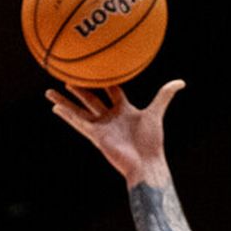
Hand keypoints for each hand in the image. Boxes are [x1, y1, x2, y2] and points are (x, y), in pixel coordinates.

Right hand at [46, 81, 184, 181]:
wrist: (146, 162)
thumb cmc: (152, 141)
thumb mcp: (156, 112)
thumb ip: (165, 95)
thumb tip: (181, 82)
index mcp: (124, 110)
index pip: (112, 91)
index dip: (105, 81)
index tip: (96, 68)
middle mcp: (110, 117)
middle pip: (91, 99)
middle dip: (79, 89)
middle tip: (67, 77)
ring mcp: (101, 127)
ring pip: (80, 110)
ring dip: (65, 101)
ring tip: (50, 91)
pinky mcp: (96, 136)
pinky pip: (78, 123)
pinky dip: (67, 115)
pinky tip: (55, 108)